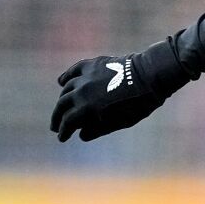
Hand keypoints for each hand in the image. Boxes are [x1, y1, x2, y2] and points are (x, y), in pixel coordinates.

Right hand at [51, 40, 189, 142]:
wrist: (149, 76)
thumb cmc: (138, 104)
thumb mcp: (119, 123)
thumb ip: (98, 130)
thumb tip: (81, 135)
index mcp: (87, 108)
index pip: (68, 122)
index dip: (63, 132)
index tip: (62, 138)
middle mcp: (82, 91)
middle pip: (62, 105)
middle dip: (57, 118)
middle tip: (55, 127)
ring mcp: (86, 76)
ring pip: (66, 88)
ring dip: (62, 100)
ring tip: (61, 107)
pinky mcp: (92, 64)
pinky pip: (74, 70)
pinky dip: (66, 77)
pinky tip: (61, 82)